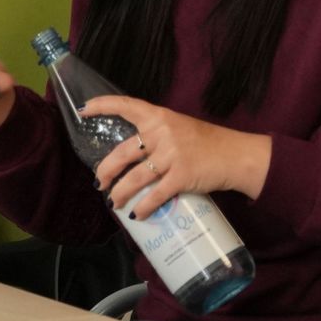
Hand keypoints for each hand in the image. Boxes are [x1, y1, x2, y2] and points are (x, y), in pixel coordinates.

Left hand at [82, 96, 272, 219]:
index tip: (84, 109)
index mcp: (160, 116)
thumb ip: (156, 134)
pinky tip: (137, 214)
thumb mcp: (179, 127)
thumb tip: (131, 155)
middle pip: (122, 153)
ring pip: (134, 178)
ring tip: (113, 202)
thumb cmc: (207, 142)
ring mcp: (171, 155)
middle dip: (106, 171)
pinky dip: (143, 207)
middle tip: (99, 182)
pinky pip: (155, 195)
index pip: (126, 105)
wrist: (237, 155)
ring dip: (120, 193)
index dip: (103, 106)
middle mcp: (162, 133)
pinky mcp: (181, 176)